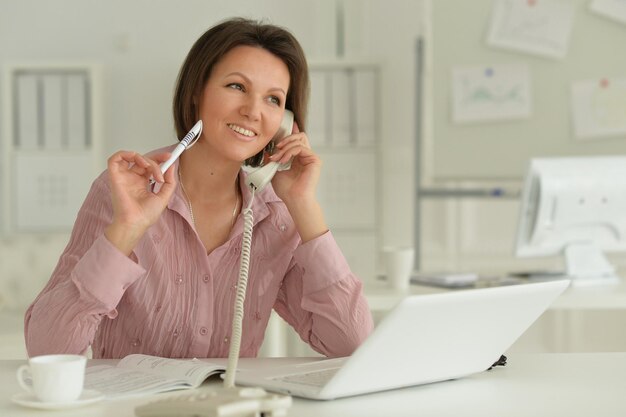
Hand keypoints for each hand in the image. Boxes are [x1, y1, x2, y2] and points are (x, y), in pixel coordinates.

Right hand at [104, 151, 175, 254]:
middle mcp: (132, 179)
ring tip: (151, 168)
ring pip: (131, 157)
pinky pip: (114, 159)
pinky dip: (125, 154)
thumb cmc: (146, 215)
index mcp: (142, 184)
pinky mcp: (115, 177)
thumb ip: (170, 182)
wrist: (136, 222)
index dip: (159, 159)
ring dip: (143, 158)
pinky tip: (139, 162)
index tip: (170, 157)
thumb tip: (171, 167)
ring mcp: (124, 177)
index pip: (150, 166)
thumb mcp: (164, 197)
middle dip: (156, 157)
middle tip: (166, 160)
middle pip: (143, 160)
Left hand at [270, 124, 328, 241]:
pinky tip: (283, 160)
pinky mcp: (315, 160)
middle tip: (276, 147)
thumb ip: (273, 160)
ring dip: (285, 147)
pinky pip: (301, 147)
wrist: (294, 199)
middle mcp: (306, 157)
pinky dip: (290, 151)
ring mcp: (311, 158)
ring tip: (277, 158)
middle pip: (299, 136)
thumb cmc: (287, 190)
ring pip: (299, 140)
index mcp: (298, 159)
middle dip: (285, 139)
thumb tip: (267, 151)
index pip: (296, 141)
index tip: (279, 132)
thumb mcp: (274, 171)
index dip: (289, 134)